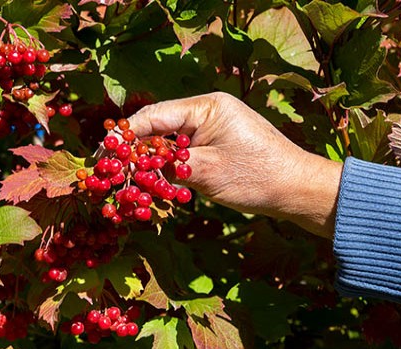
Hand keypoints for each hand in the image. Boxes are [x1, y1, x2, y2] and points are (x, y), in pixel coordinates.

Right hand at [128, 92, 342, 237]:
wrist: (296, 189)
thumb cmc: (257, 177)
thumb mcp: (208, 173)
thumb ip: (167, 165)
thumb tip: (133, 168)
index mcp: (206, 107)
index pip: (153, 116)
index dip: (125, 136)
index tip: (104, 155)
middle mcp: (206, 111)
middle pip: (157, 127)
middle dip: (133, 150)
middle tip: (109, 172)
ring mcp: (211, 127)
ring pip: (167, 141)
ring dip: (149, 160)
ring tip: (126, 180)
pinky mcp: (215, 143)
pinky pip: (182, 151)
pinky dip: (166, 166)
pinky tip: (152, 182)